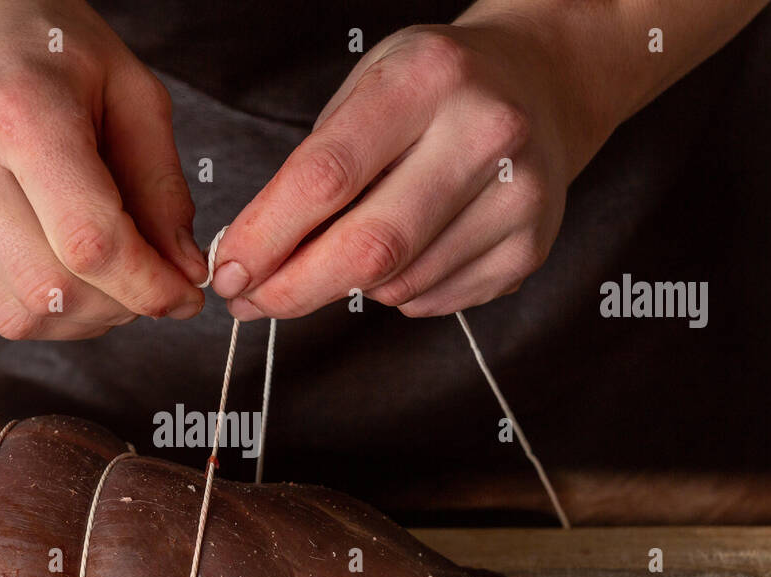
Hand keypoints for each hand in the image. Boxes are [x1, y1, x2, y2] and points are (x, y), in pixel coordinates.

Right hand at [0, 0, 205, 339]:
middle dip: (120, 306)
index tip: (184, 294)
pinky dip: (39, 305)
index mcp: (17, 112)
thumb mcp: (130, 91)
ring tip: (106, 278)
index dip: (148, 286)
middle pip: (53, 290)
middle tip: (150, 283)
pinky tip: (58, 265)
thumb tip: (182, 272)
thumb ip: (162, 187)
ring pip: (18, 314)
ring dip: (81, 316)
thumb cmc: (42, 46)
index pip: (90, 242)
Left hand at [209, 20, 598, 320]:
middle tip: (250, 303)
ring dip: (346, 287)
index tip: (228, 271)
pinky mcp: (528, 249)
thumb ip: (311, 170)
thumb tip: (250, 261)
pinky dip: (395, 293)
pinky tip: (402, 254)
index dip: (266, 236)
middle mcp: (485, 134)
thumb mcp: (367, 89)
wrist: (542, 84)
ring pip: (397, 285)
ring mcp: (517, 197)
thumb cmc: (433, 89)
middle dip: (294, 288)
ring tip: (338, 256)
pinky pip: (431, 301)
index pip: (327, 176)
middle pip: (370, 247)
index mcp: (428, 79)